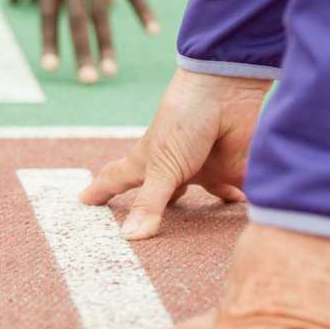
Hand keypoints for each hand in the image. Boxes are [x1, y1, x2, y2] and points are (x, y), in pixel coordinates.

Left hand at [10, 0, 156, 83]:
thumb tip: (28, 0)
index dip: (50, 41)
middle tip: (88, 82)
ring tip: (110, 72)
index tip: (50, 68)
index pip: (48, 14)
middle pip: (75, 20)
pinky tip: (153, 32)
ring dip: (107, 44)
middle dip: (82, 53)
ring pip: (101, 12)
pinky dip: (142, 12)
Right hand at [81, 68, 270, 237]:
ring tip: (198, 235)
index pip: (118, 178)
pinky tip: (246, 213)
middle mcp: (174, 167)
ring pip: (200, 198)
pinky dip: (239, 204)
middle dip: (153, 209)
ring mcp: (203, 169)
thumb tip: (129, 237)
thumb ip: (149, 202)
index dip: (101, 190)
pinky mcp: (231, 171)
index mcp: (148, 161)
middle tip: (141, 229)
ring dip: (201, 214)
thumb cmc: (184, 118)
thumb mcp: (162, 165)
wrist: (229, 91)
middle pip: (160, 193)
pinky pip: (236, 194)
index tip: (83, 199)